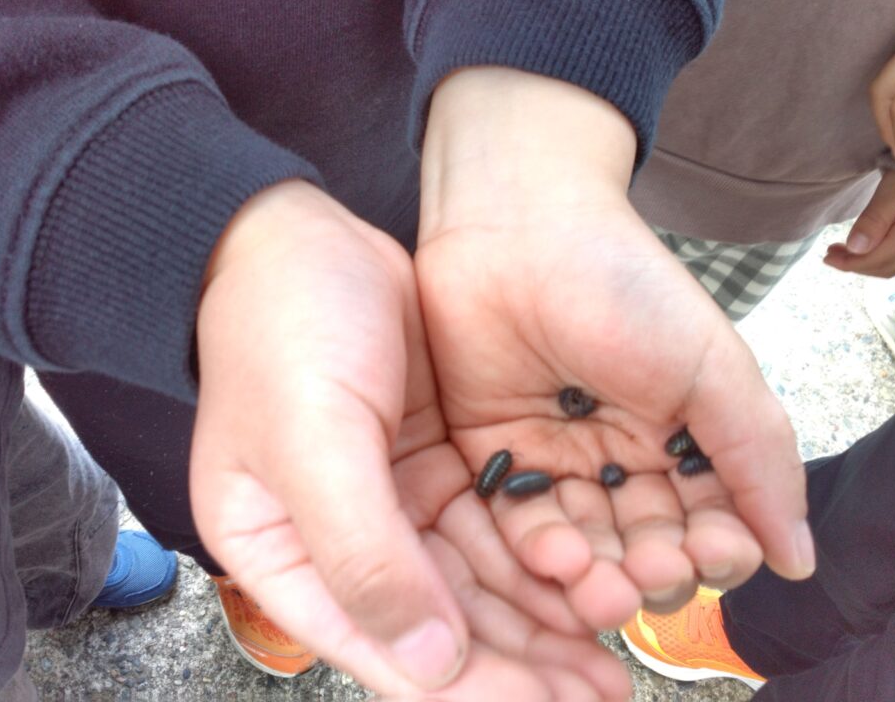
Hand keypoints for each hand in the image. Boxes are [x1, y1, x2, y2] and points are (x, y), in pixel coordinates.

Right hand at [190, 180, 630, 700]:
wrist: (299, 238)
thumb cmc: (279, 332)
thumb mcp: (309, 442)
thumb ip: (364, 556)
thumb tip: (432, 664)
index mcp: (285, 558)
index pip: (384, 649)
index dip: (473, 691)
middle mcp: (340, 544)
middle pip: (439, 629)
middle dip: (523, 666)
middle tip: (605, 691)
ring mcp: (391, 504)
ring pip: (476, 586)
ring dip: (542, 621)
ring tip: (615, 653)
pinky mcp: (433, 466)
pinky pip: (492, 529)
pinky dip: (540, 558)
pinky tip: (591, 580)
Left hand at [418, 69, 814, 627]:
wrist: (516, 227)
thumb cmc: (624, 284)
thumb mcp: (710, 365)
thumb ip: (758, 455)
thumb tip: (797, 558)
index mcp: (680, 440)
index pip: (708, 523)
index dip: (716, 549)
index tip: (715, 551)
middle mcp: (619, 461)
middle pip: (643, 548)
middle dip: (652, 571)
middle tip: (649, 573)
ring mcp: (554, 463)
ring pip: (582, 548)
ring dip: (597, 578)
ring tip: (600, 590)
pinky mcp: (492, 459)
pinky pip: (516, 526)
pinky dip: (538, 554)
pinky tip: (555, 565)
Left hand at [824, 170, 894, 276]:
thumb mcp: (893, 190)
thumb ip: (873, 220)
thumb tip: (854, 249)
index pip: (875, 260)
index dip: (848, 263)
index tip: (826, 258)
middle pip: (885, 268)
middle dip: (855, 265)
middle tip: (833, 254)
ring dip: (871, 265)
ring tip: (849, 253)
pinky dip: (890, 262)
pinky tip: (877, 252)